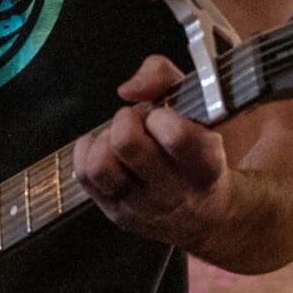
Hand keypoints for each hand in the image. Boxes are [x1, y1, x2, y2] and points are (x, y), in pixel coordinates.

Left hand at [74, 56, 238, 250]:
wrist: (207, 215)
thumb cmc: (200, 150)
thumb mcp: (200, 105)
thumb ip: (164, 77)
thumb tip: (128, 89)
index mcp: (205, 164)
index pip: (174, 135)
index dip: (160, 115)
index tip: (163, 115)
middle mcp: (175, 191)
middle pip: (127, 145)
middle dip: (126, 120)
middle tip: (137, 122)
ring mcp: (143, 207)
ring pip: (100, 166)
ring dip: (104, 141)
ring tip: (119, 138)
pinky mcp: (117, 214)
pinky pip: (84, 177)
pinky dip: (88, 152)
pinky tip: (105, 148)